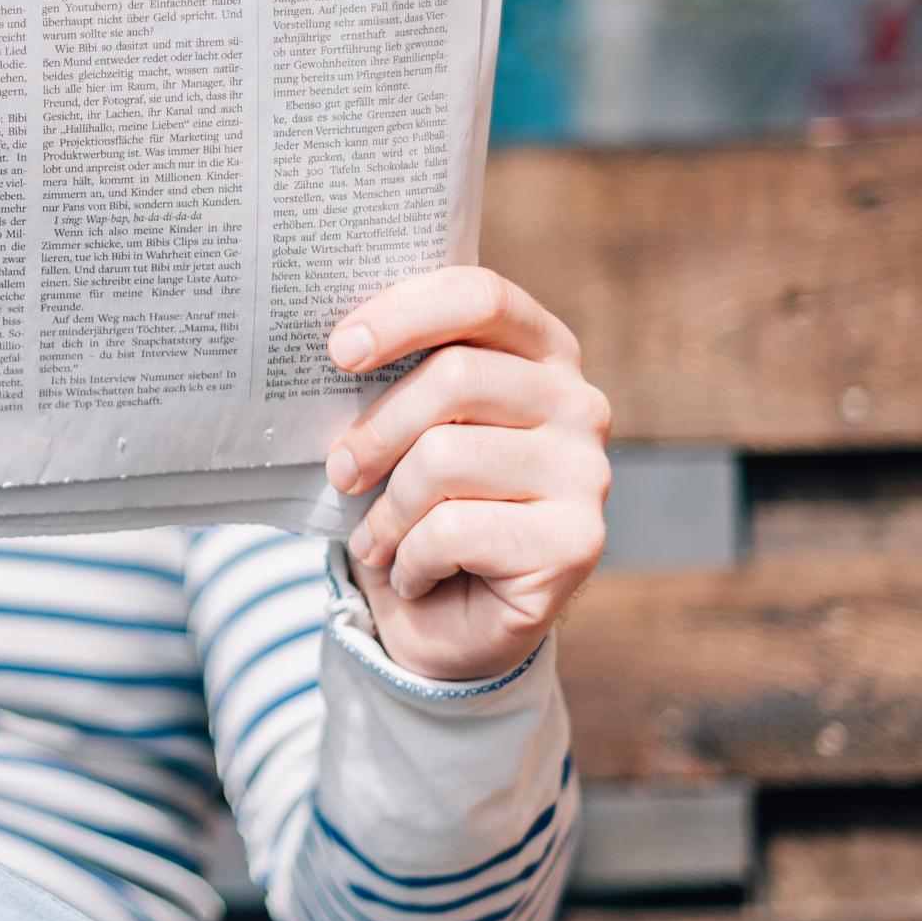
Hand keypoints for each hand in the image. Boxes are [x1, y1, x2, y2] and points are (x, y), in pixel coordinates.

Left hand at [323, 267, 609, 683]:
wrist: (449, 623)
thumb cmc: (418, 506)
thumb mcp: (401, 430)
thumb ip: (391, 378)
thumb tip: (334, 346)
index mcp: (541, 351)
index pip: (480, 296)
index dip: (404, 314)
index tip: (339, 351)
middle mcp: (579, 402)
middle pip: (457, 377)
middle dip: (377, 430)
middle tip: (340, 471)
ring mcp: (587, 472)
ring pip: (445, 458)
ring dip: (388, 511)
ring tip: (377, 539)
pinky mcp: (577, 542)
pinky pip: (454, 529)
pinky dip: (410, 559)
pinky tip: (413, 574)